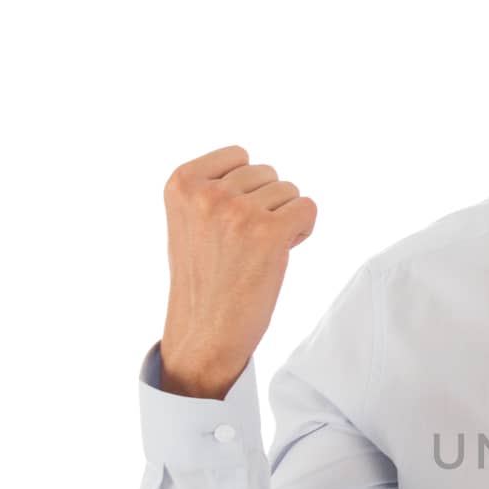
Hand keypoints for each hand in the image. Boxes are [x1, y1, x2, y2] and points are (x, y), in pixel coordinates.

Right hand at [160, 144, 317, 392]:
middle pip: (267, 173)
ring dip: (284, 218)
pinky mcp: (269, 233)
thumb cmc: (205, 279)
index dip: (247, 187)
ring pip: (289, 191)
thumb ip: (212, 188)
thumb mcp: (190, 220)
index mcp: (181, 183)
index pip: (239, 156)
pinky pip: (308, 208)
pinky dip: (303, 229)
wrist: (206, 333)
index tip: (230, 222)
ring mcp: (238, 212)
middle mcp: (207, 193)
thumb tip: (254, 163)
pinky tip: (282, 253)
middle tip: (246, 244)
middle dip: (266, 204)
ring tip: (259, 252)